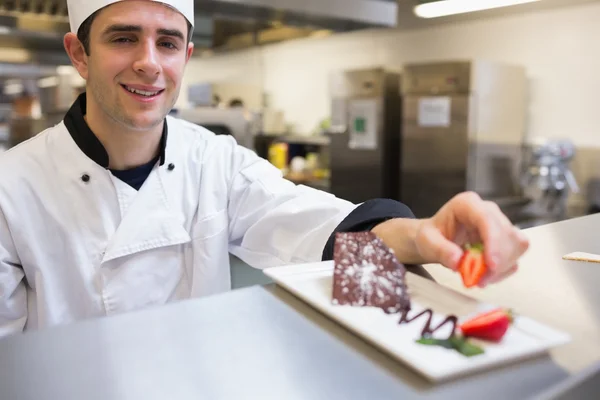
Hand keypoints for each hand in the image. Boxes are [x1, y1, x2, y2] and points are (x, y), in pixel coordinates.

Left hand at [414, 192, 529, 286]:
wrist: (434, 239)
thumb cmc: (430, 236)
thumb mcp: (426, 241)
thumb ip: (440, 250)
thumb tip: (457, 260)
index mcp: (467, 204)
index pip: (487, 219)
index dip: (494, 242)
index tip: (491, 265)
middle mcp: (487, 210)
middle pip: (507, 233)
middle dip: (498, 260)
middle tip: (479, 279)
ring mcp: (499, 224)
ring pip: (516, 245)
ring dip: (502, 267)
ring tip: (480, 278)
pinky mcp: (505, 240)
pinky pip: (514, 257)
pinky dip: (502, 271)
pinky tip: (486, 276)